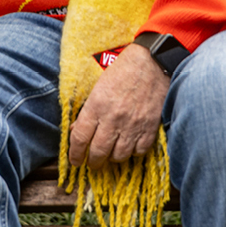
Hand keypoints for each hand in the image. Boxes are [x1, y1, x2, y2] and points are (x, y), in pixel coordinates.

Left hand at [68, 42, 170, 169]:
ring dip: (112, 158)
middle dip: (93, 162)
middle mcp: (113, 119)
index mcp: (96, 106)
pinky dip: (133, 153)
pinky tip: (130, 146)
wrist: (151, 63)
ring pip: (119, 156)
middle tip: (91, 163)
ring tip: (110, 154)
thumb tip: (77, 129)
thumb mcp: (98, 86)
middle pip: (98, 152)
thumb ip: (88, 110)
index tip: (74, 161)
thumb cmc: (122, 70)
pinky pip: (139, 151)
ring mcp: (132, 125)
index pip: (80, 138)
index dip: (74, 153)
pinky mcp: (149, 128)